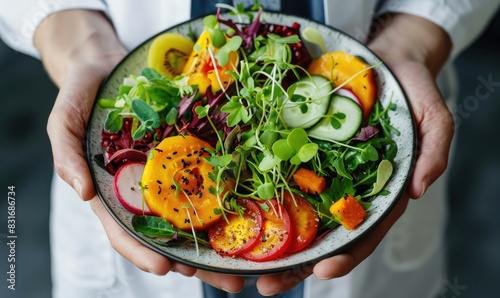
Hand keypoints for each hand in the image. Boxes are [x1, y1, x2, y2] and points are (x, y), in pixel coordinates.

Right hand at [35, 9, 246, 291]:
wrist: (106, 66)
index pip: (126, 232)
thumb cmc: (82, 96)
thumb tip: (85, 193)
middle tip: (228, 281)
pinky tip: (249, 215)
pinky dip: (226, 201)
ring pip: (195, 215)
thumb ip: (66, 156)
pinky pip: (207, 179)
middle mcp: (144, 190)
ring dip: (219, 243)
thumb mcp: (65, 121)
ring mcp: (169, 173)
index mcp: (114, 192)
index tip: (165, 270)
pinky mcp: (188, 153)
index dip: (143, 253)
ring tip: (247, 266)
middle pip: (169, 235)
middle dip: (196, 262)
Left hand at [251, 13, 453, 295]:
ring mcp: (318, 170)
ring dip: (268, 239)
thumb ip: (434, 149)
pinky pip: (276, 174)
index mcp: (377, 190)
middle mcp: (344, 187)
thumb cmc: (409, 88)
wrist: (383, 57)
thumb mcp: (431, 114)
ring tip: (243, 264)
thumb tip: (420, 188)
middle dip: (294, 262)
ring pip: (293, 212)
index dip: (346, 254)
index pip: (363, 231)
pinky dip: (258, 195)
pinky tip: (235, 212)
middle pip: (320, 233)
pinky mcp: (297, 149)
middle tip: (267, 284)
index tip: (324, 270)